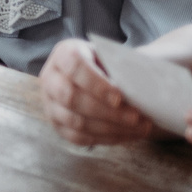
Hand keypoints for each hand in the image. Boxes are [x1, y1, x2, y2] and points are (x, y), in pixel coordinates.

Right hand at [38, 39, 156, 146]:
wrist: (101, 77)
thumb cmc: (111, 65)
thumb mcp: (115, 58)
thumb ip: (124, 67)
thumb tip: (141, 85)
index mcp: (64, 53)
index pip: (75, 66)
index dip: (96, 83)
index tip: (120, 97)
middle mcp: (50, 78)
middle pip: (71, 97)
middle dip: (107, 111)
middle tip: (136, 117)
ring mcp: (50, 103)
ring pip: (75, 121)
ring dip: (110, 127)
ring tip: (139, 128)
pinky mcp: (57, 125)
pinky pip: (78, 137)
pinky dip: (105, 138)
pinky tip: (127, 134)